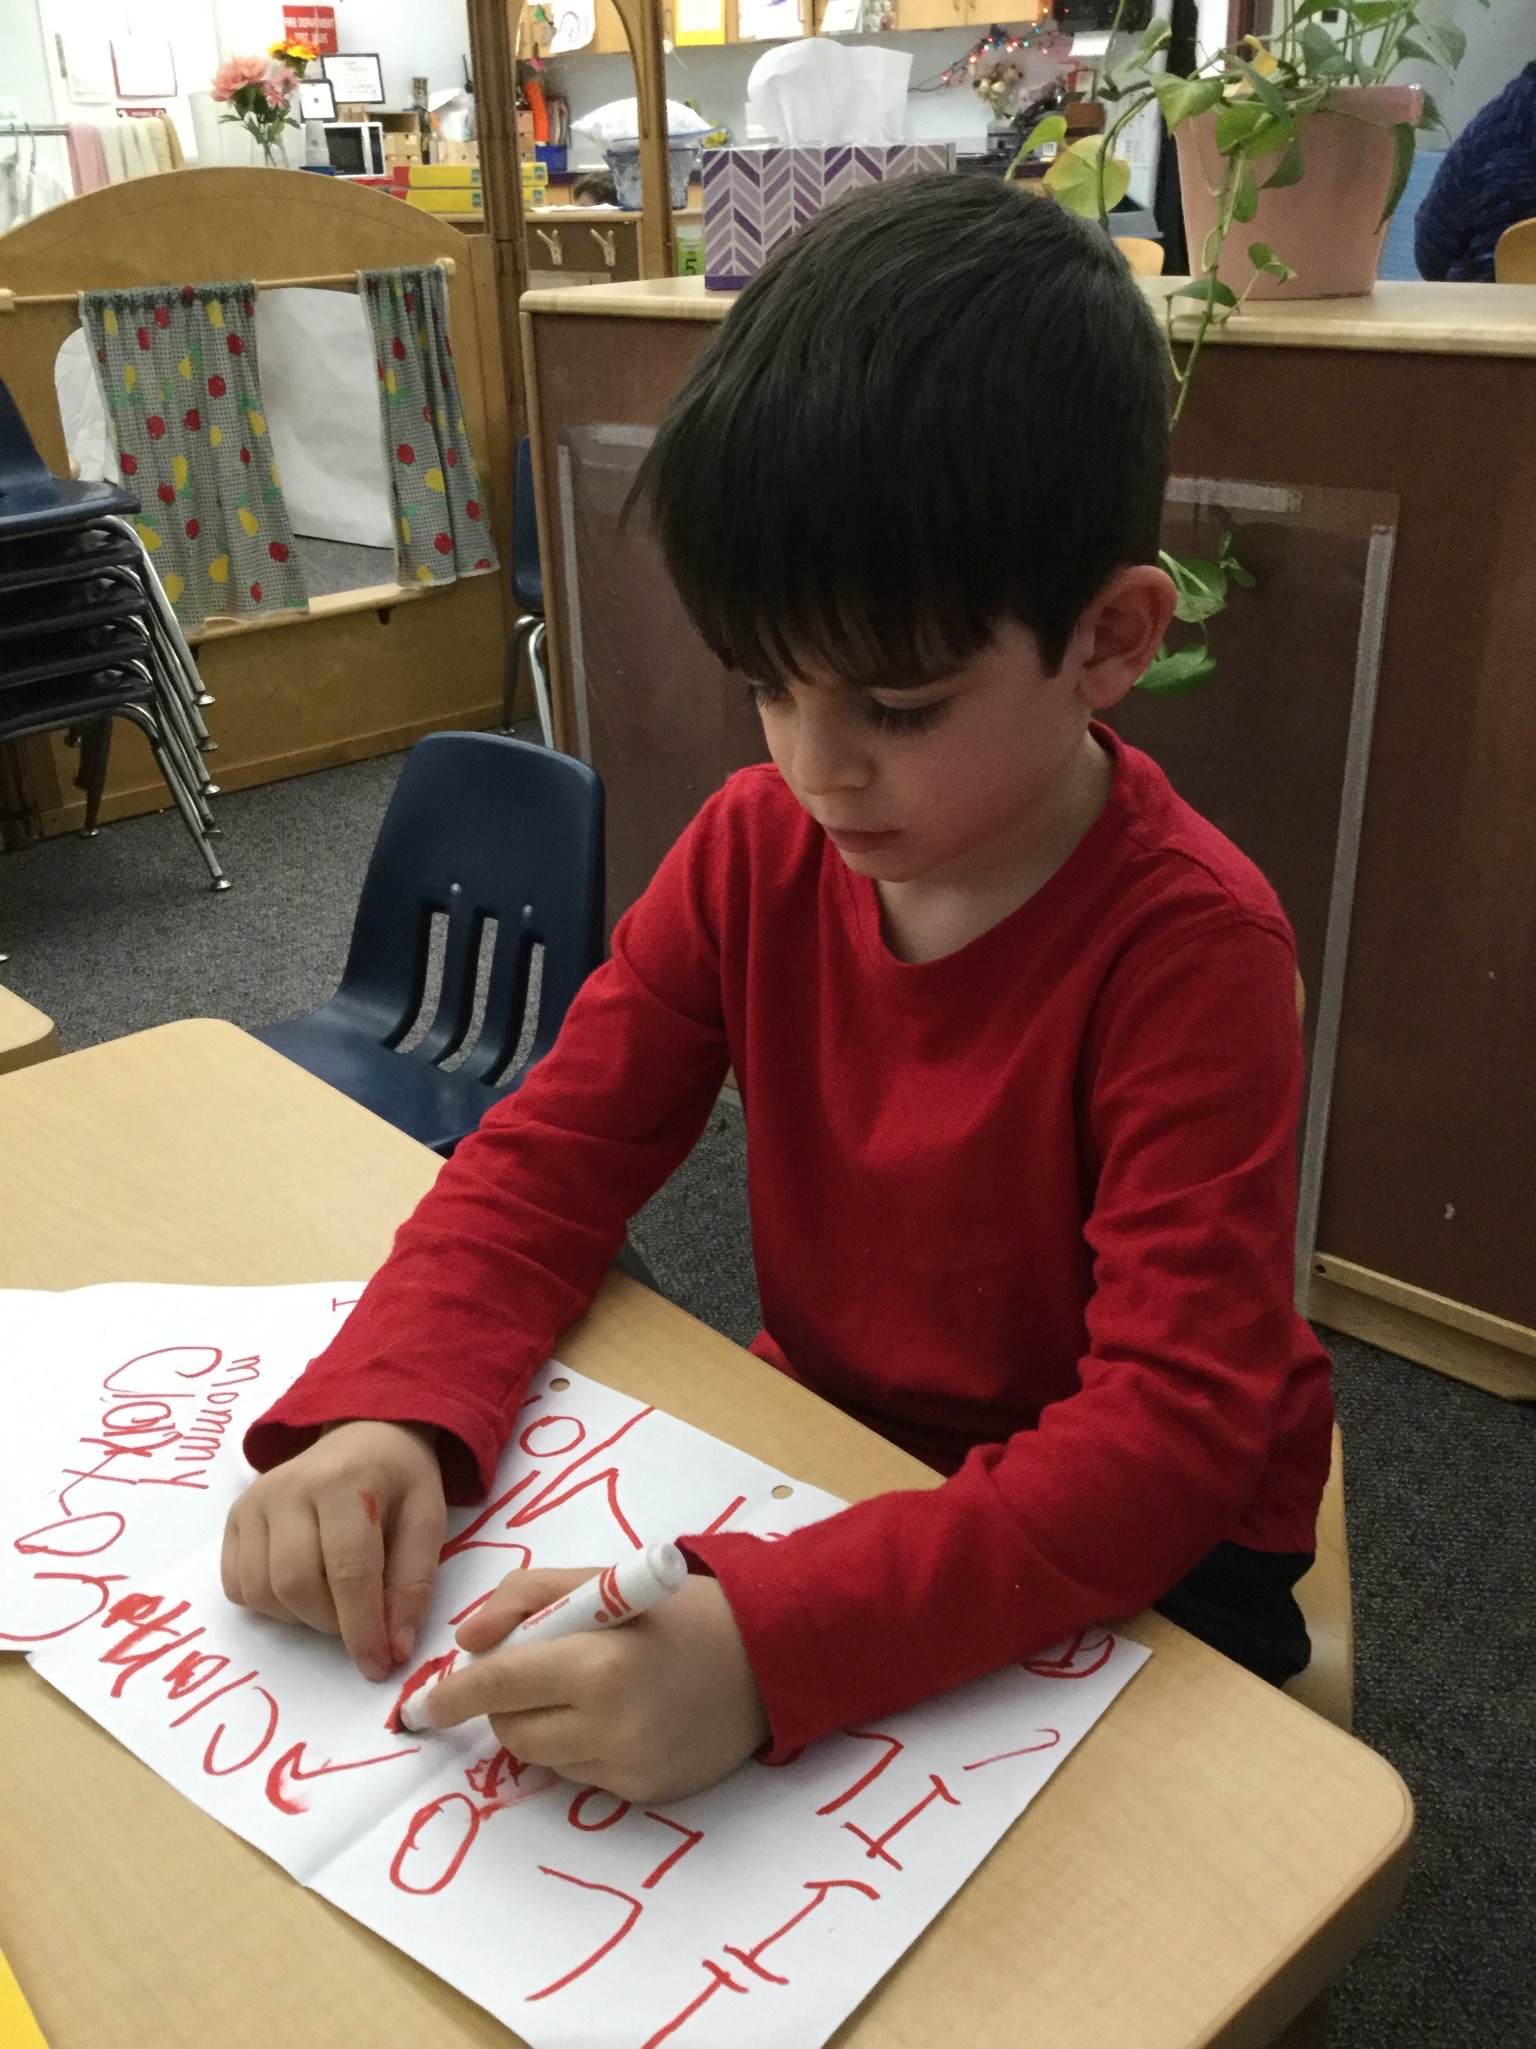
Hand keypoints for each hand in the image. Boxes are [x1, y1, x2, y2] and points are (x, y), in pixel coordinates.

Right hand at [221, 1420, 445, 1680]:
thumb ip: (414, 1583)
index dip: (363, 1628)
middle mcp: (291, 1487)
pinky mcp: (235, 1516)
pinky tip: (302, 1588)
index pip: (349, 1570)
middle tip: (360, 1627)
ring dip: (300, 1618)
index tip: (378, 1666)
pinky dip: (269, 1605)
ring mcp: (255, 1500)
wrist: (363, 1433)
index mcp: (348, 1480)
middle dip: (332, 1624)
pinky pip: (238, 1585)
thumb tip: (394, 1650)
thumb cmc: (400, 1481)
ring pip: (262, 1592)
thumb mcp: (428, 1519)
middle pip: (297, 1584)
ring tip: (334, 1601)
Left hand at [425, 1566, 770, 1802]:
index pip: (499, 1685)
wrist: (768, 1654)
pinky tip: (620, 1714)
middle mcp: (611, 1725)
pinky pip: (581, 1776)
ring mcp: (630, 1767)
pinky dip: (580, 1746)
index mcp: (597, 1663)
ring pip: (541, 1758)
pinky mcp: (646, 1794)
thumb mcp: (603, 1580)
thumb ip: (526, 1598)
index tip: (420, 1706)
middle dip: (506, 1700)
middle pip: (512, 1729)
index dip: (451, 1695)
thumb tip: (467, 1641)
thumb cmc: (680, 1608)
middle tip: (539, 1668)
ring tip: (586, 1687)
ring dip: (542, 1724)